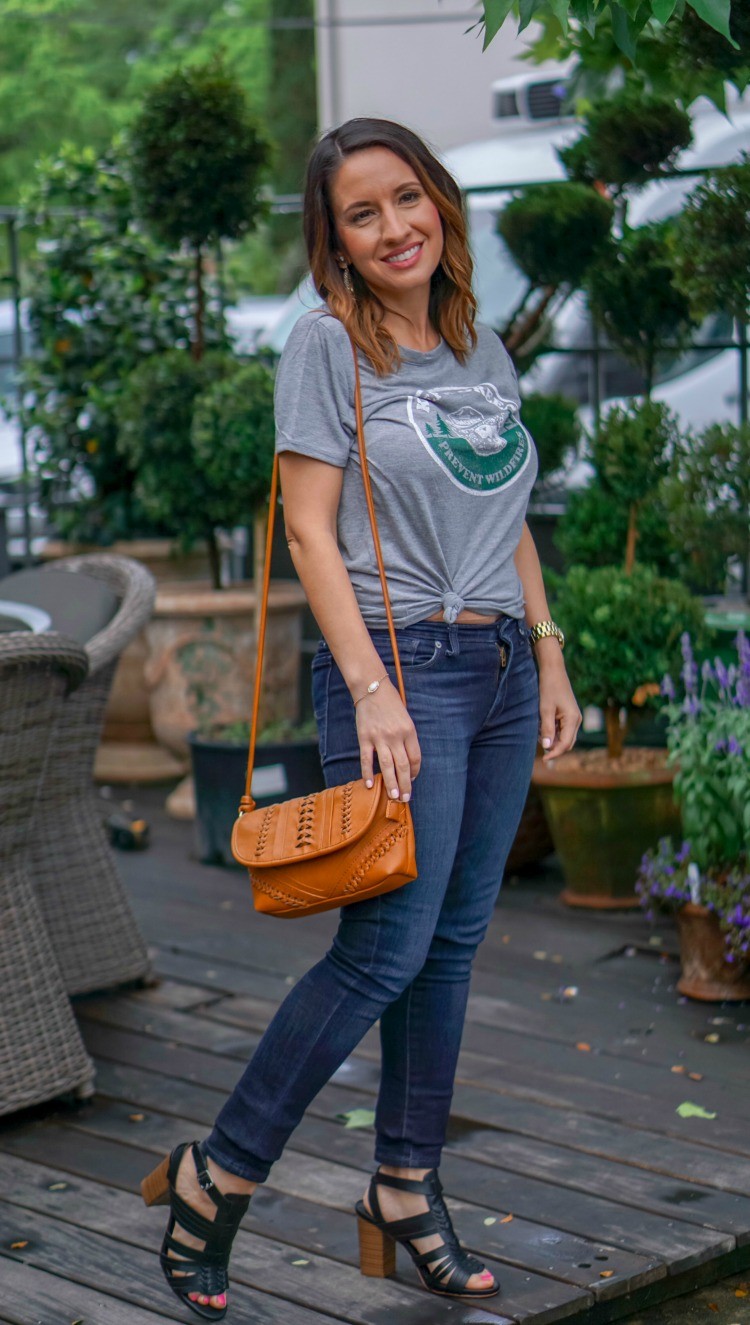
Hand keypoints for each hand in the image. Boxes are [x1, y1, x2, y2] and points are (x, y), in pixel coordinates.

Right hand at [355, 678, 420, 799]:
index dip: (415, 772)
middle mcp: (396, 736)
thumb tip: (407, 761)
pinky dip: (367, 773)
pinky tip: (369, 784)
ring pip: (387, 766)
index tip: (413, 780)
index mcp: (409, 731)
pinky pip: (367, 759)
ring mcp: (379, 737)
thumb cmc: (391, 704)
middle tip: (405, 798)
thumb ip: (407, 738)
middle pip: (403, 765)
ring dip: (391, 783)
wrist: (372, 688)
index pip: (415, 758)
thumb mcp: (405, 719)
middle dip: (405, 784)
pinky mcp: (364, 737)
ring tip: (393, 796)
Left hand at [537, 651, 581, 760]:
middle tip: (540, 750)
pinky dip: (553, 732)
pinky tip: (542, 728)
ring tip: (539, 734)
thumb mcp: (545, 709)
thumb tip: (546, 747)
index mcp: (572, 719)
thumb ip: (546, 729)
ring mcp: (574, 717)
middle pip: (567, 743)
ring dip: (553, 740)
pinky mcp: (569, 714)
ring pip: (564, 737)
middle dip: (554, 748)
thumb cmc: (549, 688)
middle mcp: (576, 720)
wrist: (553, 671)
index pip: (565, 744)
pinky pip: (562, 729)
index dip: (554, 753)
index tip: (544, 759)